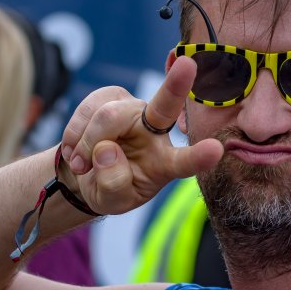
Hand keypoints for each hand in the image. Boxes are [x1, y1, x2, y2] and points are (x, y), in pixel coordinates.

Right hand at [58, 57, 223, 213]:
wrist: (86, 172)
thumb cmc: (109, 187)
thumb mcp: (112, 201)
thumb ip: (113, 184)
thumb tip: (107, 150)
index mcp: (166, 163)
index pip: (185, 161)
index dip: (199, 156)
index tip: (216, 150)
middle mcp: (157, 131)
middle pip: (159, 110)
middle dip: (171, 88)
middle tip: (162, 88)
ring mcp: (135, 109)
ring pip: (108, 116)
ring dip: (86, 143)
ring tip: (82, 164)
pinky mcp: (111, 95)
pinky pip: (88, 108)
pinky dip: (74, 133)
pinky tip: (75, 149)